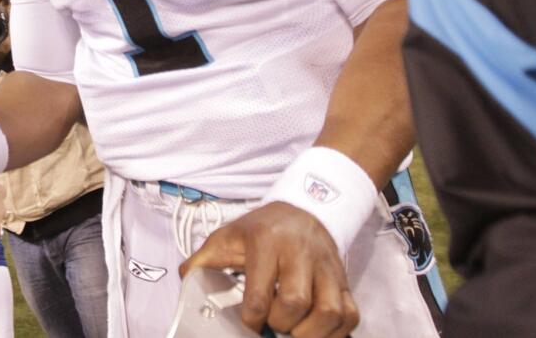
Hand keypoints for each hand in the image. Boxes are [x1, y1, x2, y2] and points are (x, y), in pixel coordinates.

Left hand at [179, 202, 358, 337]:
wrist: (304, 209)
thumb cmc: (263, 229)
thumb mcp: (228, 236)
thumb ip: (203, 259)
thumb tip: (185, 280)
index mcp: (266, 241)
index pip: (260, 292)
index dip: (252, 318)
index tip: (248, 323)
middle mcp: (300, 253)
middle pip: (296, 301)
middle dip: (281, 323)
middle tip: (273, 325)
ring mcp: (326, 267)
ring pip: (330, 311)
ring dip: (310, 333)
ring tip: (294, 332)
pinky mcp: (344, 280)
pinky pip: (350, 314)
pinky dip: (336, 332)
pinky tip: (316, 332)